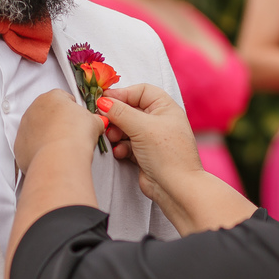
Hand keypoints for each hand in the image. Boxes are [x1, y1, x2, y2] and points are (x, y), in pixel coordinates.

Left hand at [15, 90, 105, 173]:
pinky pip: (29, 145)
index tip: (78, 119)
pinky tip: (51, 155)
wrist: (59, 158)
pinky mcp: (19, 145)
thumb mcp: (94, 122)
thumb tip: (96, 122)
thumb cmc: (75, 136)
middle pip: (47, 112)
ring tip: (61, 147)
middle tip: (70, 134)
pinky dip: (38, 150)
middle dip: (58, 122)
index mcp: (52, 97)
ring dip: (47, 135)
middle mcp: (34, 109)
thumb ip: (94, 119)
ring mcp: (24, 127)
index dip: (73, 109)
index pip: (63, 98)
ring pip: (36, 129)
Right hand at [97, 83, 203, 203]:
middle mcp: (159, 120)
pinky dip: (121, 147)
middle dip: (117, 116)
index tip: (103, 100)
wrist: (176, 187)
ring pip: (126, 128)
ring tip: (113, 139)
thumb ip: (120, 112)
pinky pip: (127, 144)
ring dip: (117, 133)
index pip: (141, 91)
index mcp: (165, 108)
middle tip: (105, 122)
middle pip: (130, 110)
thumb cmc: (167, 153)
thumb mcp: (142, 127)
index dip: (122, 94)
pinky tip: (121, 153)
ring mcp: (152, 138)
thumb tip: (102, 101)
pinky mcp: (144, 154)